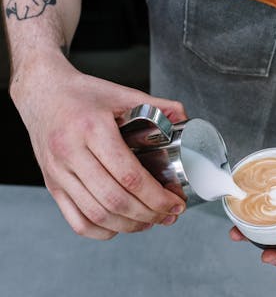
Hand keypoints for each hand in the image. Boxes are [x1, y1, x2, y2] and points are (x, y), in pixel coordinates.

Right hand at [10, 54, 187, 239]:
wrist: (42, 93)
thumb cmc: (81, 94)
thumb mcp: (122, 93)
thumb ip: (158, 106)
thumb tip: (185, 119)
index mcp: (92, 129)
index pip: (129, 176)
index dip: (157, 196)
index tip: (176, 202)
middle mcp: (71, 153)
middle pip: (115, 200)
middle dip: (150, 214)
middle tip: (170, 214)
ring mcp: (58, 173)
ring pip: (97, 215)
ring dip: (130, 225)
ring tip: (153, 221)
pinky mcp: (52, 185)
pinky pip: (76, 221)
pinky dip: (103, 230)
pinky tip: (122, 225)